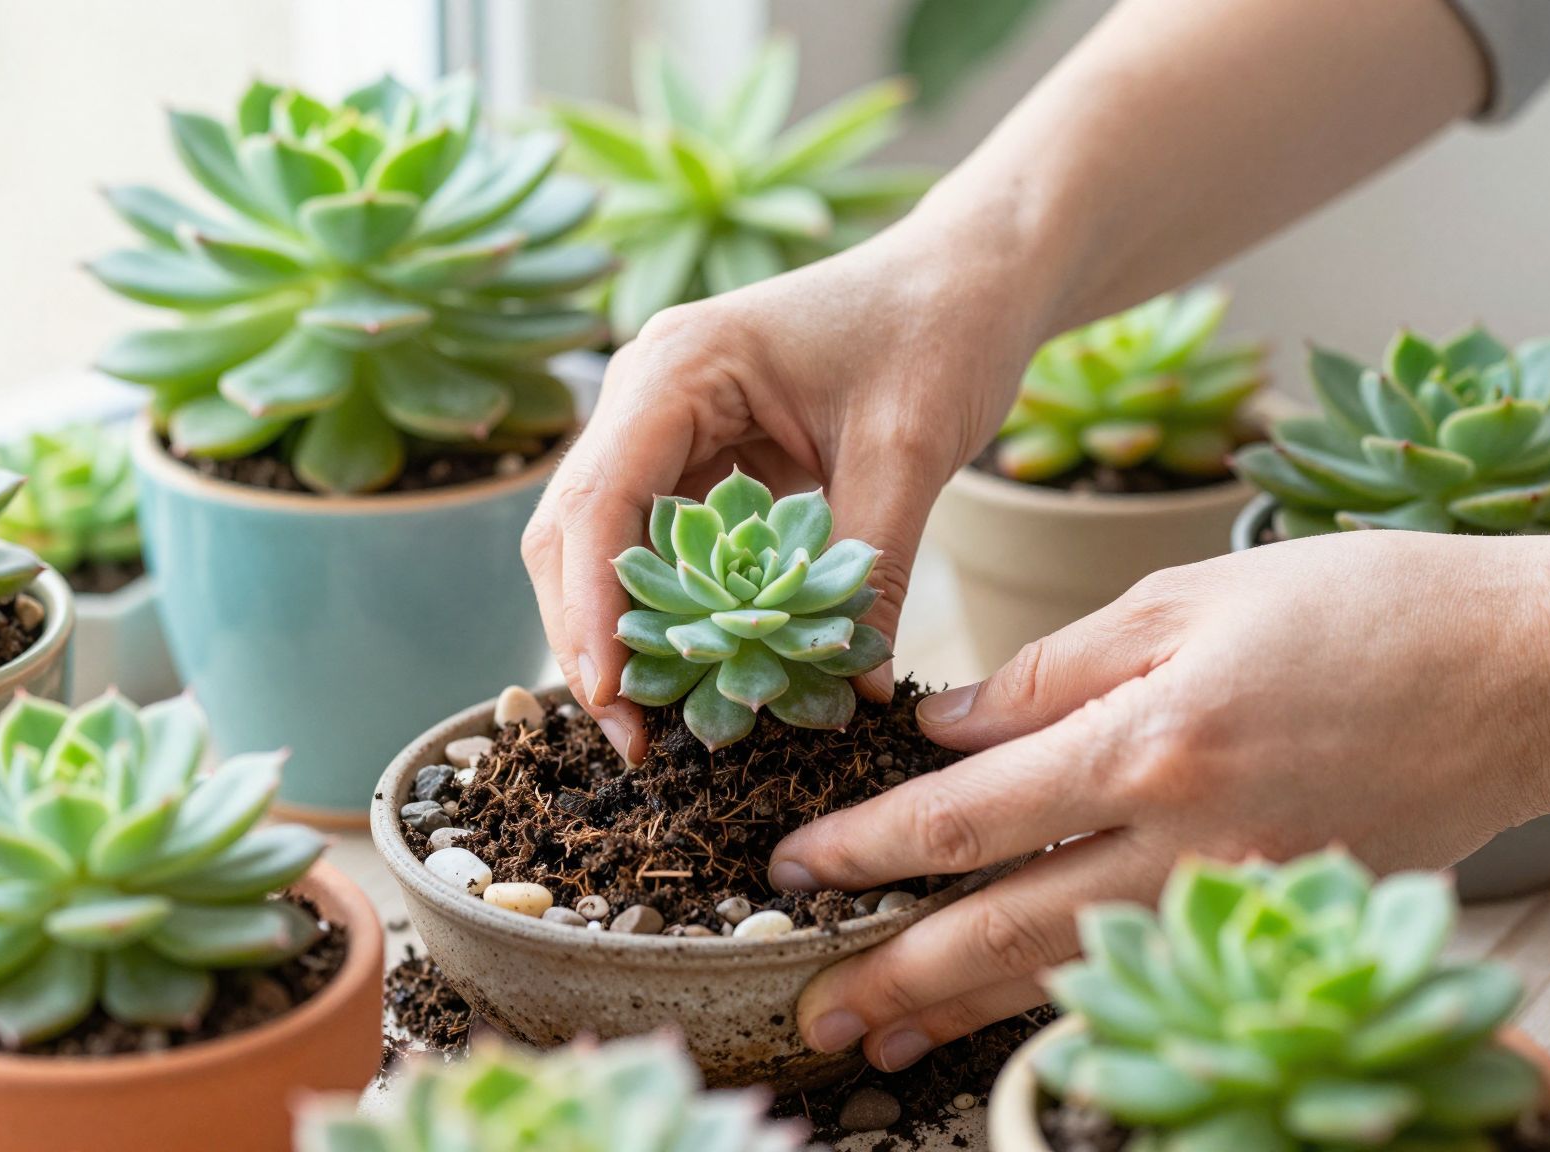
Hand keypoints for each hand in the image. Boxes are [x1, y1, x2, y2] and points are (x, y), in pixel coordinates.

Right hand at [522, 223, 1051, 759]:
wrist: (974, 274)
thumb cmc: (941, 329)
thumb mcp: (911, 451)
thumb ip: (873, 569)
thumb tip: (855, 695)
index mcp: (681, 365)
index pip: (601, 498)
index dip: (594, 606)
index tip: (614, 695)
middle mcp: (650, 391)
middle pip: (576, 529)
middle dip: (592, 635)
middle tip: (631, 738)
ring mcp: (668, 425)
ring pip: (607, 546)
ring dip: (625, 631)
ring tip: (656, 724)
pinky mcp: (702, 457)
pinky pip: (664, 545)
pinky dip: (675, 610)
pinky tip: (700, 671)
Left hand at [770, 530, 1549, 1071]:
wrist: (1518, 674)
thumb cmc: (1356, 607)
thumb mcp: (1184, 599)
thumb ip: (1053, 671)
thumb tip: (945, 728)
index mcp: (1148, 741)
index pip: (968, 814)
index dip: (868, 848)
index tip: (793, 867)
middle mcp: (1185, 841)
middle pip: (1002, 926)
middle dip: (892, 972)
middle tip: (807, 1004)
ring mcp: (1237, 899)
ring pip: (1069, 971)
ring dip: (962, 1010)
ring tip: (880, 1039)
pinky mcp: (1279, 922)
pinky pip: (1149, 972)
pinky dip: (1068, 1001)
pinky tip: (1009, 1014)